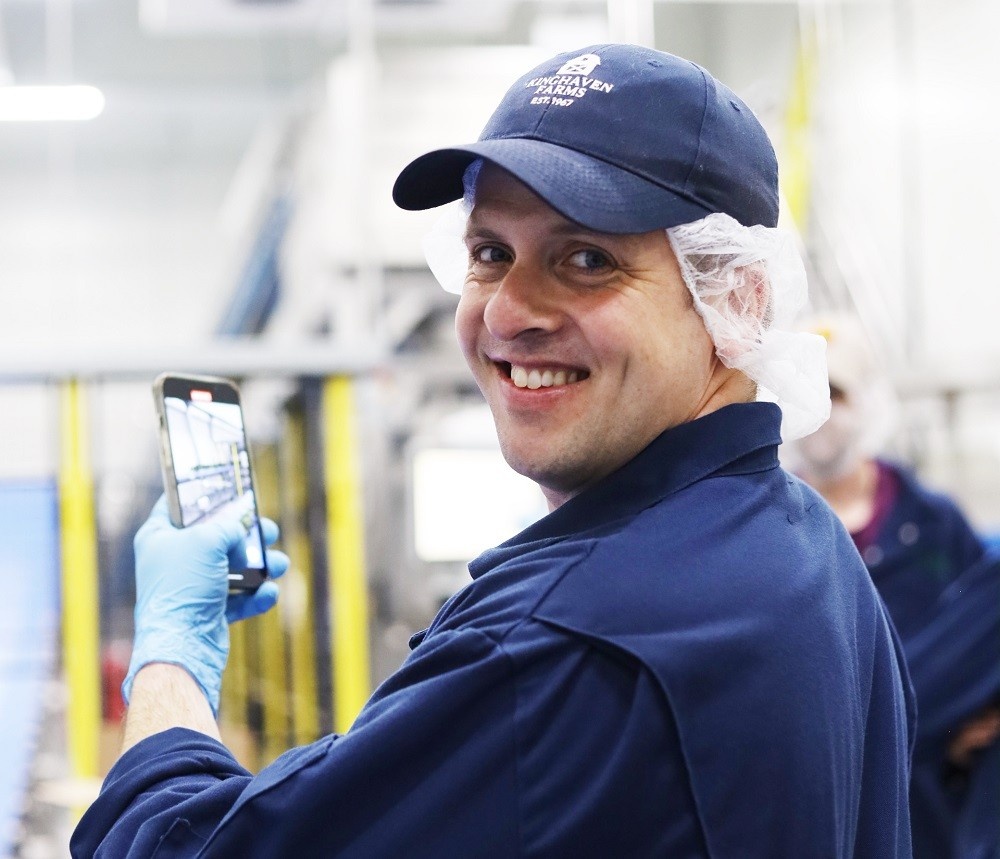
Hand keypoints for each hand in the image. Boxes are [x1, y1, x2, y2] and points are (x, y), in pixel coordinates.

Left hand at [122, 496, 289, 715]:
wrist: (182, 644)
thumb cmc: (184, 585)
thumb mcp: (208, 540)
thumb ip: (229, 524)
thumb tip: (243, 522)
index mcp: (159, 536)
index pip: (179, 504)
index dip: (203, 493)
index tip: (229, 486)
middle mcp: (173, 560)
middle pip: (216, 536)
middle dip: (247, 535)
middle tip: (267, 530)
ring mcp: (192, 587)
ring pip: (234, 567)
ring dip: (260, 565)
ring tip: (278, 565)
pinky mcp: (209, 611)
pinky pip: (238, 598)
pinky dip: (255, 595)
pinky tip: (268, 593)